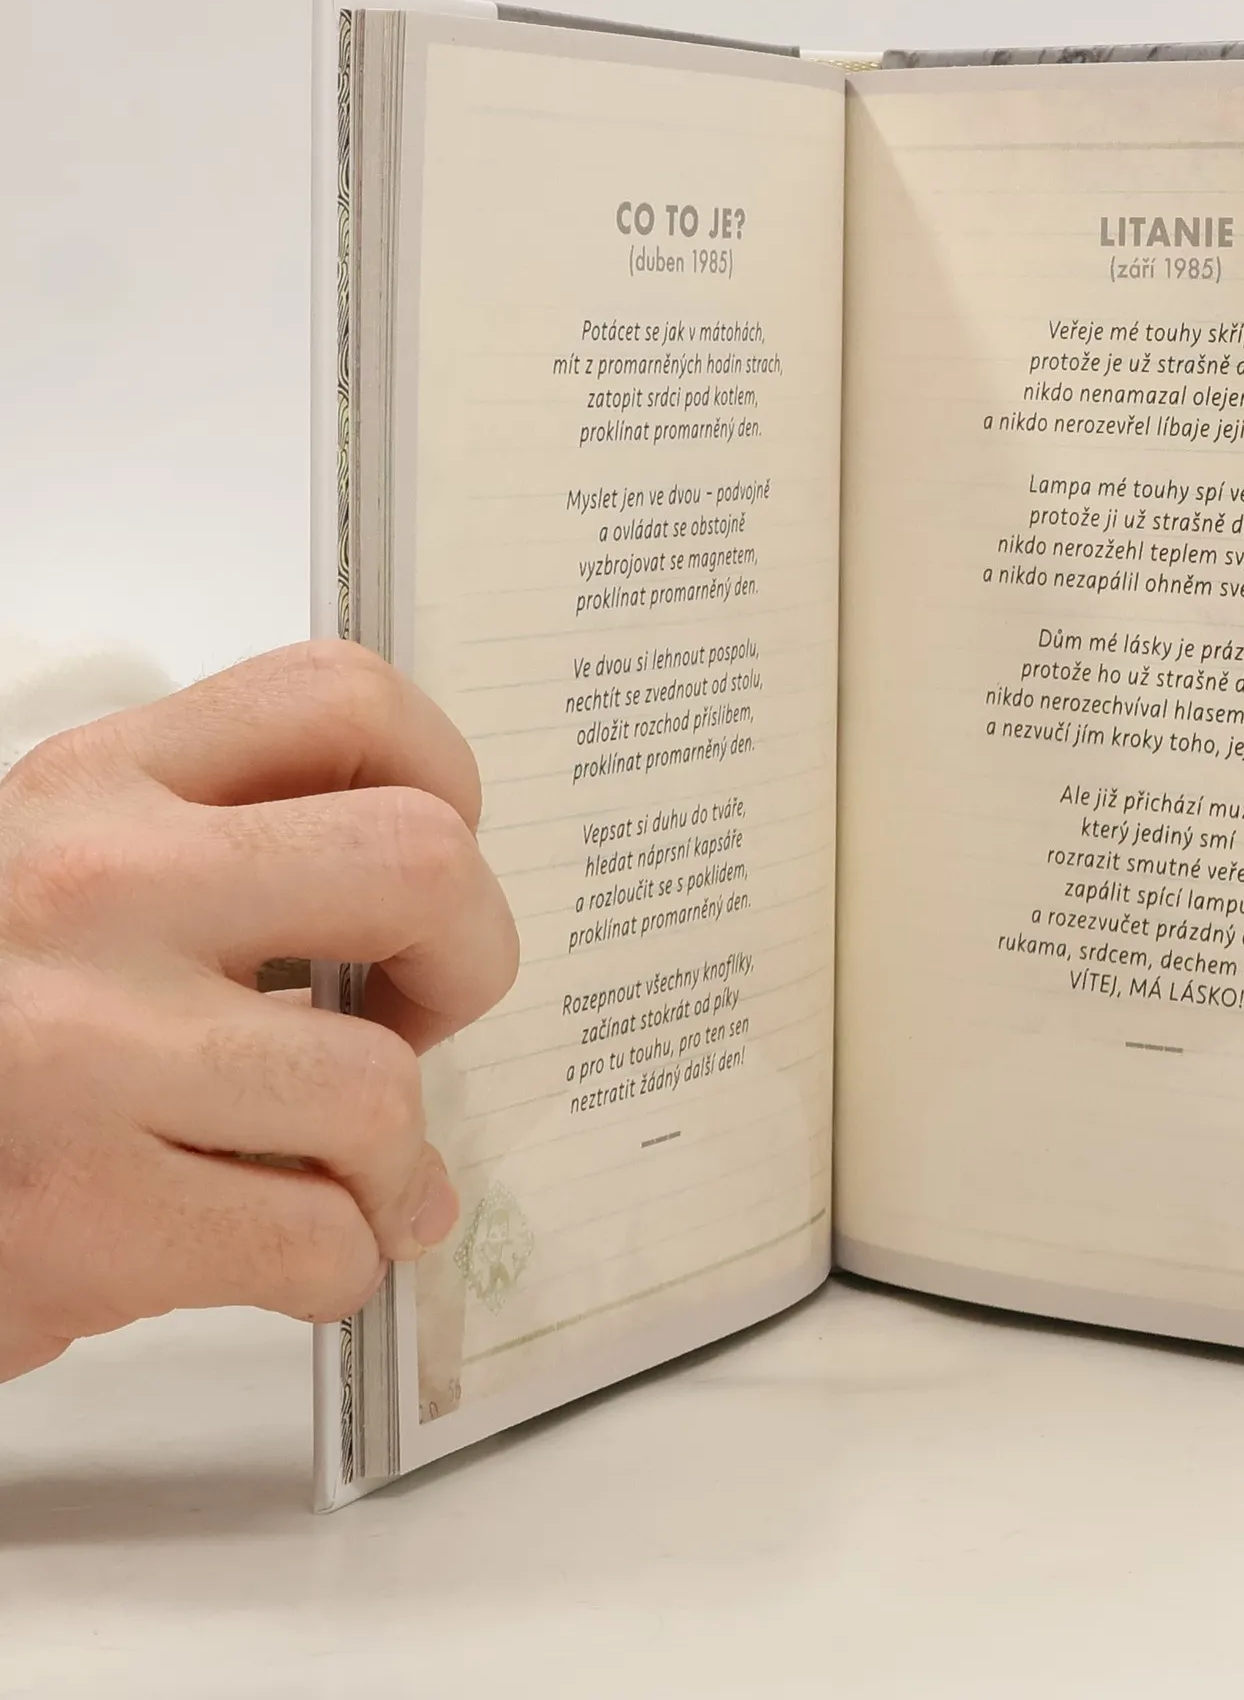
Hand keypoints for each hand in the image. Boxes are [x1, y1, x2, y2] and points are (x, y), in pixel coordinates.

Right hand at [0, 642, 517, 1380]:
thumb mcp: (55, 880)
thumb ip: (218, 871)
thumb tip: (414, 979)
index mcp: (96, 786)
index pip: (342, 698)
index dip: (441, 776)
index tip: (428, 860)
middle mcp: (97, 894)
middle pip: (420, 863)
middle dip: (469, 955)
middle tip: (425, 1011)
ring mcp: (88, 1057)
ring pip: (380, 1089)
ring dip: (393, 1157)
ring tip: (347, 1170)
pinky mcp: (80, 1222)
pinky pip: (318, 1238)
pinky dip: (341, 1263)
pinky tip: (298, 1251)